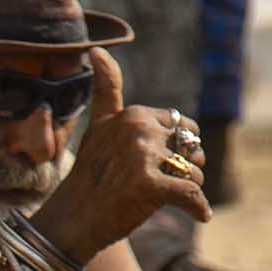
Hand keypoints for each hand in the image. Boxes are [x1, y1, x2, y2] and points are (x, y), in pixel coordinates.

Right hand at [30, 47, 213, 262]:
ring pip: (195, 173)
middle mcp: (138, 130)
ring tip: (159, 201)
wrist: (71, 221)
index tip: (152, 166)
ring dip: (188, 191)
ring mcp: (142, 157)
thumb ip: (106, 89)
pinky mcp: (148, 186)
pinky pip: (193, 196)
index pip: (183, 128)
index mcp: (134, 114)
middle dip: (185, 170)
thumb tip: (96, 49)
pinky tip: (200, 216)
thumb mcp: (98, 126)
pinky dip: (200, 210)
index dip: (176, 150)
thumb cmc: (90, 177)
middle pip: (192, 150)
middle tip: (156, 186)